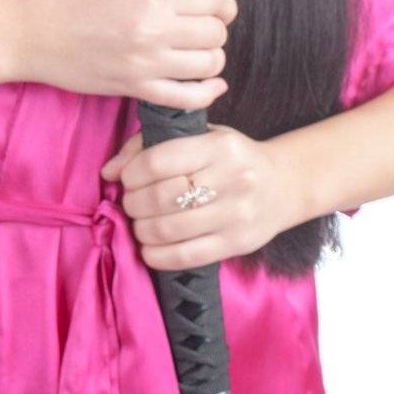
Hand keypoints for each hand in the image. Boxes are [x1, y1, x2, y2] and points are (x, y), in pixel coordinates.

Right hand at [15, 0, 237, 109]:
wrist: (29, 34)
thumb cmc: (65, 4)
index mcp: (149, 0)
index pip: (213, 1)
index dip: (223, 4)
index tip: (216, 6)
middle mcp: (153, 34)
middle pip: (216, 35)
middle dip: (215, 31)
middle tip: (201, 29)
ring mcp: (145, 66)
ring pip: (209, 67)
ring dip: (210, 60)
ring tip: (196, 53)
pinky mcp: (134, 90)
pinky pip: (187, 99)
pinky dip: (205, 93)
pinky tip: (206, 84)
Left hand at [99, 124, 300, 269]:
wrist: (284, 185)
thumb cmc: (231, 158)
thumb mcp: (199, 137)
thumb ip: (151, 146)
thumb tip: (109, 171)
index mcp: (219, 146)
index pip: (159, 160)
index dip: (132, 173)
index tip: (127, 178)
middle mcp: (231, 179)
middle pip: (161, 197)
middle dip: (133, 203)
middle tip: (131, 203)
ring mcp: (236, 214)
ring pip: (169, 229)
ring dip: (142, 229)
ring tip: (140, 223)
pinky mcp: (237, 244)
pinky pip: (187, 256)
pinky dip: (158, 256)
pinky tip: (150, 248)